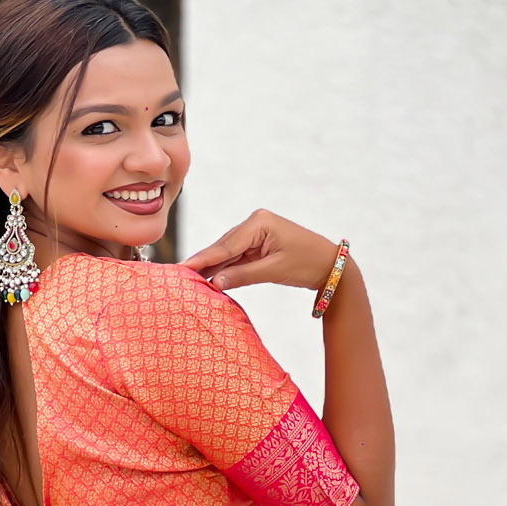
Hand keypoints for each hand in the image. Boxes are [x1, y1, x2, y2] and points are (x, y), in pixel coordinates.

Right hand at [183, 208, 337, 293]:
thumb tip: (215, 282)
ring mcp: (255, 233)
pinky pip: (235, 258)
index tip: (182, 268)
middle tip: (177, 276)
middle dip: (202, 263)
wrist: (329, 264)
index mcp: (258, 222)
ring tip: (187, 279)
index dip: (203, 259)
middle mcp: (254, 223)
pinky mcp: (257, 245)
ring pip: (227, 253)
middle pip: (222, 248)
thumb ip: (243, 275)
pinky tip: (207, 278)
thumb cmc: (307, 263)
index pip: (225, 245)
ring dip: (211, 267)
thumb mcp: (274, 271)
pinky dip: (224, 268)